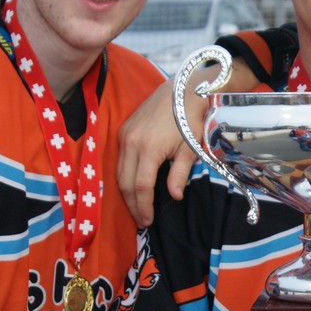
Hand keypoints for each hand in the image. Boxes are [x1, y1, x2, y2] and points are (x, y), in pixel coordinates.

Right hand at [119, 58, 258, 227]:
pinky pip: (119, 159)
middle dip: (132, 204)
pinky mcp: (124, 130)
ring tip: (137, 207)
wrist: (182, 89)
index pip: (141, 186)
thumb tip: (174, 196)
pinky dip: (124, 176)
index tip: (148, 221)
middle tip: (142, 220)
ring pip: (119, 172)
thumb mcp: (190, 148)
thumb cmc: (191, 119)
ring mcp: (125, 135)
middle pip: (125, 182)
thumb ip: (180, 174)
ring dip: (126, 192)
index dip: (143, 206)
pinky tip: (133, 187)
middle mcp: (131, 142)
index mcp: (148, 148)